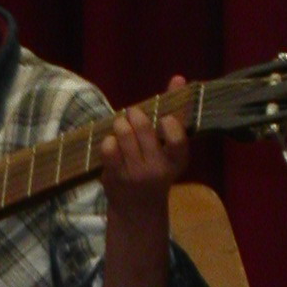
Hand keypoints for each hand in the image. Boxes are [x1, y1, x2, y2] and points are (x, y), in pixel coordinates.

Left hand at [98, 79, 189, 212]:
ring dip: (120, 124)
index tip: (164, 118)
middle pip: (144, 130)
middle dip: (135, 115)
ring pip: (124, 135)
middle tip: (132, 113)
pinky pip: (108, 149)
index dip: (170, 125)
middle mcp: (158, 169)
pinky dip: (108, 140)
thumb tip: (178, 78)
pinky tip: (111, 142)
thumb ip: (174, 112)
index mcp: (177, 161)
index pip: (177, 140)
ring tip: (121, 125)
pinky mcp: (116, 177)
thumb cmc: (155, 168)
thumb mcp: (169, 147)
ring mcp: (135, 175)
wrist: (138, 208)